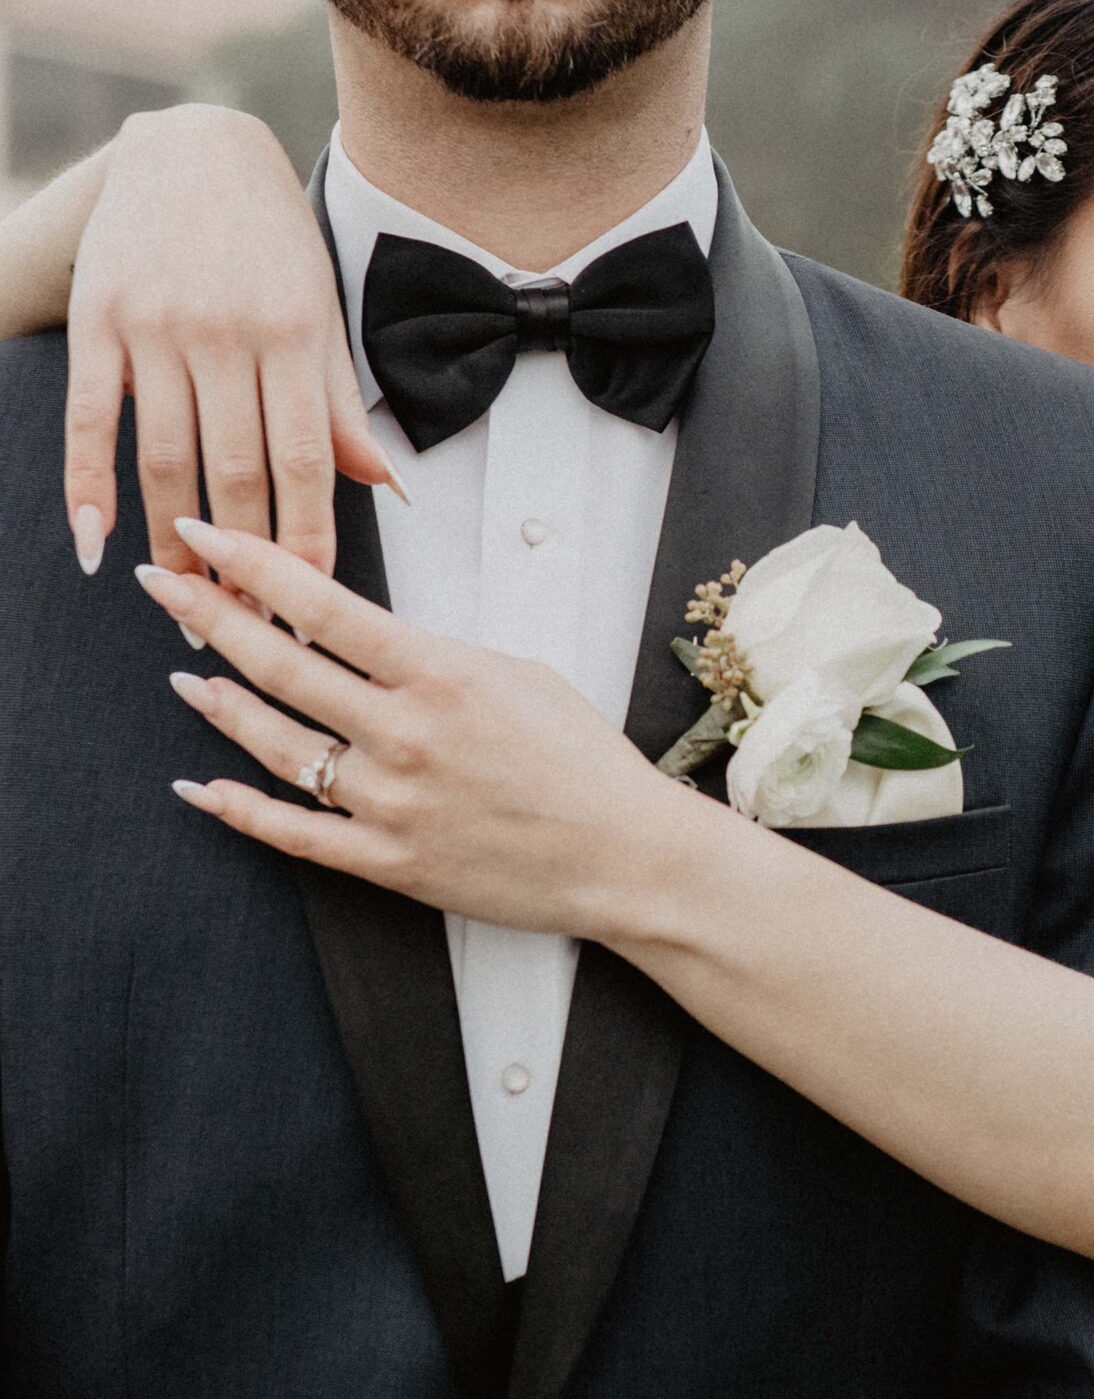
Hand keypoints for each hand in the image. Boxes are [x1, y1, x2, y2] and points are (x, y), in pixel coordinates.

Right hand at [66, 106, 394, 578]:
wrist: (192, 148)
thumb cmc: (271, 241)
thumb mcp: (321, 308)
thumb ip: (342, 402)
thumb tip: (388, 487)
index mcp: (294, 333)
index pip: (304, 461)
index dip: (305, 540)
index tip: (308, 605)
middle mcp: (227, 333)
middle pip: (234, 471)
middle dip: (243, 559)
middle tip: (246, 626)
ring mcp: (158, 327)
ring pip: (166, 457)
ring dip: (175, 539)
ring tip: (186, 598)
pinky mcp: (100, 320)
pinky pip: (93, 418)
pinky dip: (89, 484)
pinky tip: (96, 542)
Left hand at [136, 518, 687, 935]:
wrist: (627, 855)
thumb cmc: (584, 760)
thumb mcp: (519, 674)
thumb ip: (435, 657)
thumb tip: (369, 641)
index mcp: (441, 673)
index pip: (322, 606)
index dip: (253, 565)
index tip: (206, 535)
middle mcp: (405, 734)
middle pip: (281, 666)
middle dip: (210, 616)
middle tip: (160, 584)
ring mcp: (392, 803)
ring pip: (277, 746)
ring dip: (219, 706)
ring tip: (183, 673)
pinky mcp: (390, 863)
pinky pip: (296, 834)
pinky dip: (240, 809)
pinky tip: (202, 786)